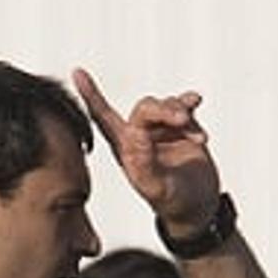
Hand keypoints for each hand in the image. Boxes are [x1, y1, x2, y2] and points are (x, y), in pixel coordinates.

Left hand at [72, 67, 221, 234]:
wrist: (199, 205)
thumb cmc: (174, 202)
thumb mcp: (158, 189)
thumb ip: (145, 165)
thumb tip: (135, 136)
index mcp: (126, 150)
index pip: (103, 119)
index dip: (91, 96)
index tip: (77, 73)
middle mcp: (140, 136)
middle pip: (144, 109)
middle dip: (163, 110)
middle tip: (182, 120)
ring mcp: (160, 130)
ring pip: (166, 105)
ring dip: (182, 115)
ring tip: (199, 139)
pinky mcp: (180, 127)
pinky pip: (183, 105)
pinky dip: (190, 104)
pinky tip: (197, 101)